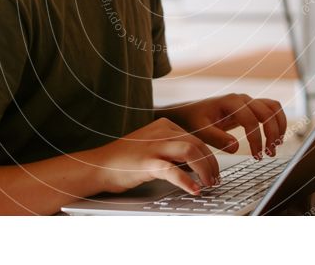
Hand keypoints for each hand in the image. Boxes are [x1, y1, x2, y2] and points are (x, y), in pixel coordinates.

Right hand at [89, 118, 218, 195]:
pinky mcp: (146, 162)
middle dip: (211, 164)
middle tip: (215, 180)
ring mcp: (154, 146)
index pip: (197, 137)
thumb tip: (198, 165)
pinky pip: (173, 170)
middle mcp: (161, 131)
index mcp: (165, 125)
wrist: (99, 165)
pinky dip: (187, 181)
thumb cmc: (126, 159)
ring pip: (191, 151)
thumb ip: (173, 151)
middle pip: (197, 143)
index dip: (210, 156)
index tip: (215, 171)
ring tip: (208, 184)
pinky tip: (194, 190)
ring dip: (205, 169)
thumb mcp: (153, 147)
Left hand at [160, 94, 287, 158]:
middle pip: (267, 112)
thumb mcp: (200, 131)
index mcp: (230, 102)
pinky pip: (271, 109)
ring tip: (275, 146)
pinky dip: (277, 122)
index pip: (250, 120)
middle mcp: (242, 99)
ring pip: (273, 108)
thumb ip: (216, 138)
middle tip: (269, 153)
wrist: (189, 113)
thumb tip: (235, 147)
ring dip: (278, 126)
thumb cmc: (193, 121)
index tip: (256, 156)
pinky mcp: (250, 108)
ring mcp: (248, 101)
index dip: (256, 139)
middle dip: (272, 133)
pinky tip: (276, 138)